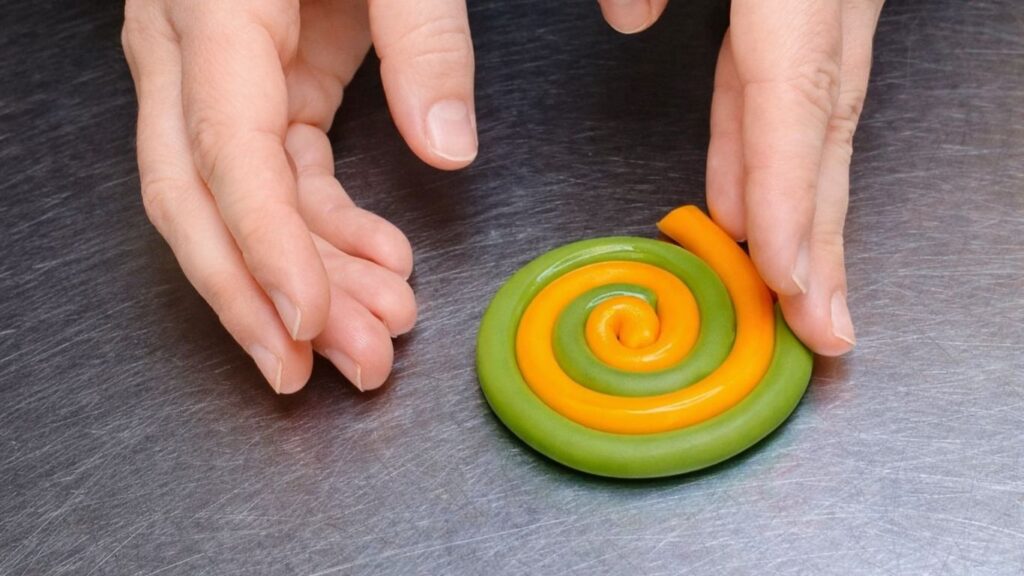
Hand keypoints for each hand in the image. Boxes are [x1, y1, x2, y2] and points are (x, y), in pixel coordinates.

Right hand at [122, 0, 476, 392]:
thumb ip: (424, 36)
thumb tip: (448, 146)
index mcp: (214, 11)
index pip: (225, 155)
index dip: (265, 250)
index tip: (307, 323)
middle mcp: (192, 49)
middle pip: (203, 201)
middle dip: (268, 297)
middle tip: (343, 364)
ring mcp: (220, 71)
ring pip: (239, 203)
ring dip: (306, 277)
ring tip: (375, 333)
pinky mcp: (262, 80)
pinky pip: (277, 175)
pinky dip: (324, 230)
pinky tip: (372, 263)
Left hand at [599, 0, 882, 355]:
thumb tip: (628, 14)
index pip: (797, 96)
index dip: (790, 192)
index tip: (783, 276)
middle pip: (820, 131)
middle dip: (817, 237)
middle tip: (819, 325)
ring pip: (811, 118)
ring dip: (792, 206)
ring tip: (785, 285)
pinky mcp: (813, 1)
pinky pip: (783, 86)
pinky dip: (761, 146)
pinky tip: (743, 199)